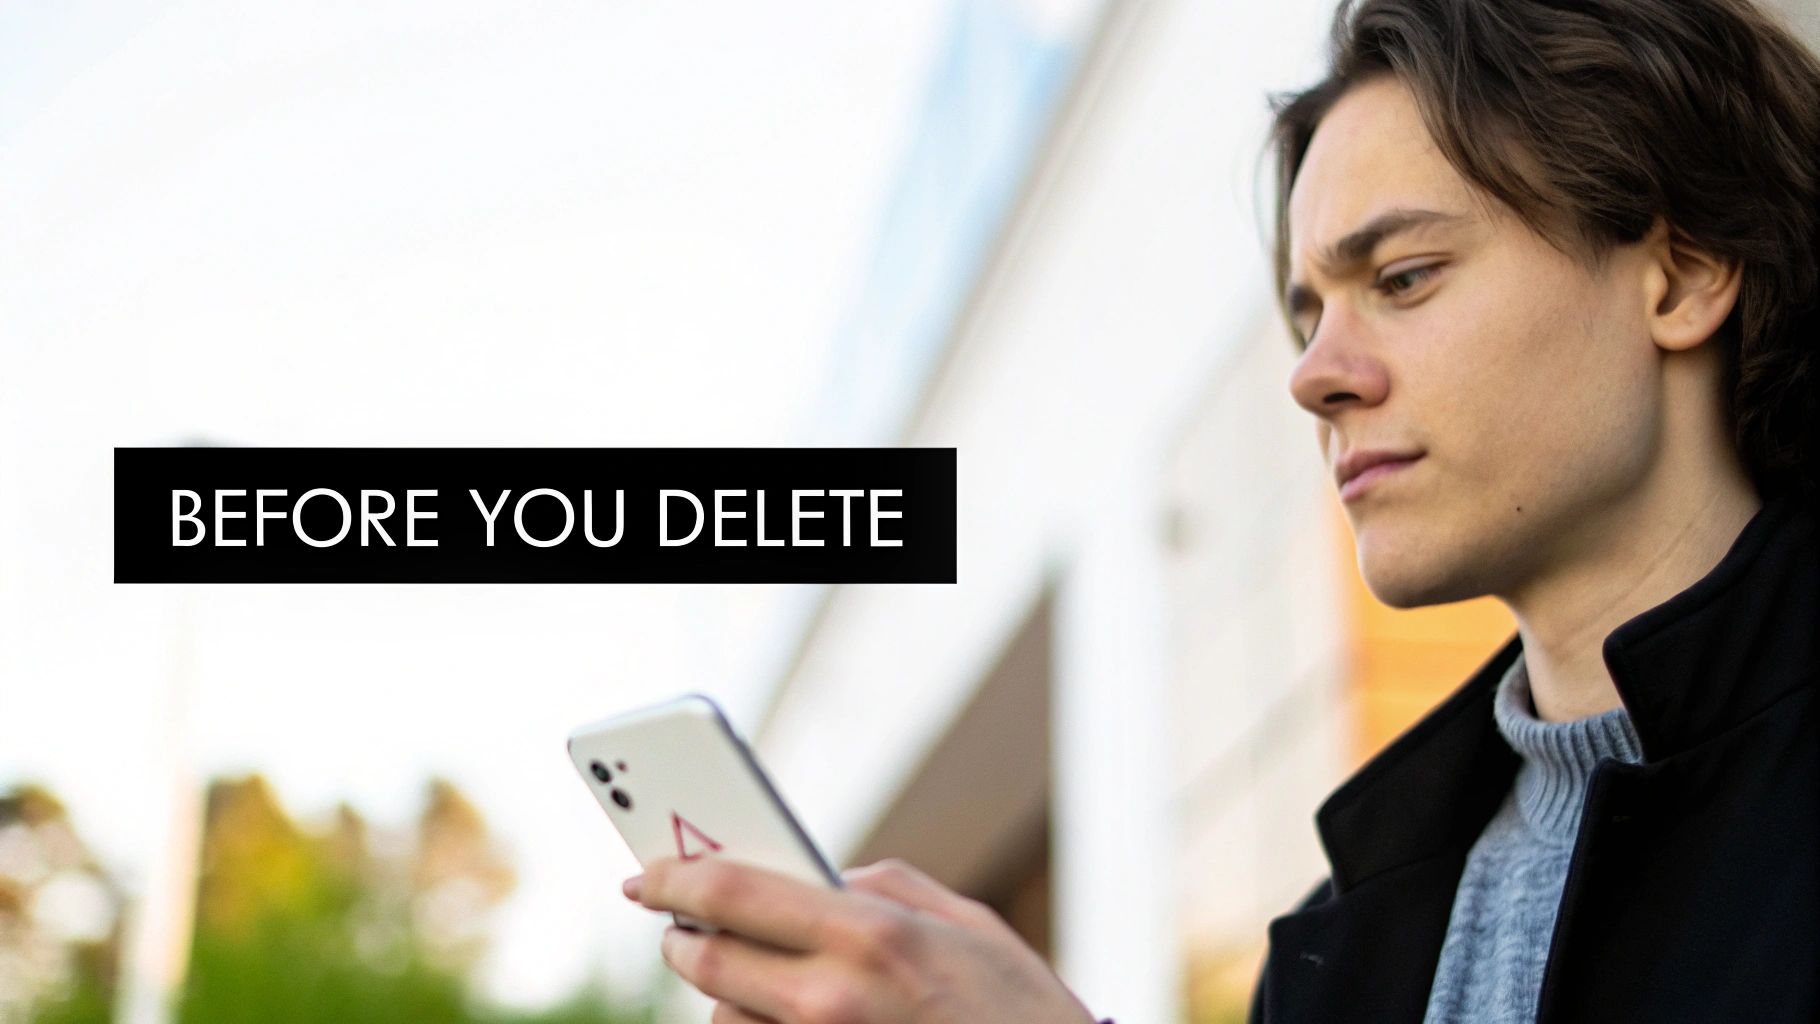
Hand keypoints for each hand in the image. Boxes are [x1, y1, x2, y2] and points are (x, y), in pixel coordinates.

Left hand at [623, 855, 1098, 1023]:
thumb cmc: (1017, 1009)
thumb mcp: (967, 925)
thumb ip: (887, 888)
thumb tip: (823, 877)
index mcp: (870, 935)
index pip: (733, 895)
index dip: (674, 879)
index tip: (645, 874)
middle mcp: (833, 1000)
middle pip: (707, 963)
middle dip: (681, 937)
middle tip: (675, 924)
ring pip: (723, 1020)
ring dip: (726, 995)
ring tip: (756, 980)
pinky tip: (785, 1018)